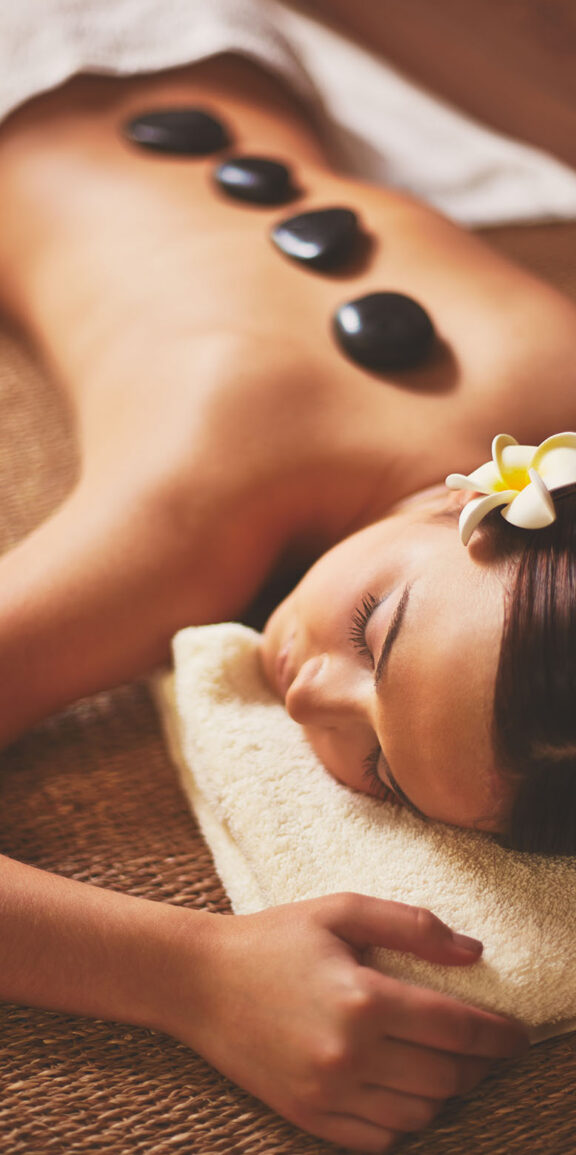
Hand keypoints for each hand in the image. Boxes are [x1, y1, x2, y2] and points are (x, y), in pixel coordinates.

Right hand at [167, 894, 527, 1151]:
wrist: (199, 982)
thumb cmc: (274, 938)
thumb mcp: (341, 911)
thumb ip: (411, 925)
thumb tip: (472, 952)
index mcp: (363, 998)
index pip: (456, 1028)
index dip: (498, 1035)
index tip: (519, 1036)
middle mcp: (350, 1053)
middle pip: (447, 1077)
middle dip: (479, 1065)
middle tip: (488, 1049)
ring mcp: (328, 1092)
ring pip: (420, 1114)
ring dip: (446, 1094)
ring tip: (447, 1067)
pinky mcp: (308, 1116)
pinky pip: (379, 1139)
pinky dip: (406, 1122)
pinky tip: (406, 1093)